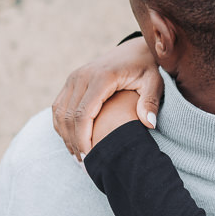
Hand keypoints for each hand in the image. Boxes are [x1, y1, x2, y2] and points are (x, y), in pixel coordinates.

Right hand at [52, 36, 163, 158]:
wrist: (135, 50)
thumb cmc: (147, 69)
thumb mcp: (155, 82)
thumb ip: (151, 101)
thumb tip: (149, 124)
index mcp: (102, 77)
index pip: (83, 114)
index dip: (83, 139)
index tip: (91, 158)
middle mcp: (82, 76)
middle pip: (68, 116)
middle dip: (74, 143)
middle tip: (84, 165)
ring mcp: (74, 78)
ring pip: (59, 113)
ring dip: (65, 136)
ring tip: (78, 157)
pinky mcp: (71, 81)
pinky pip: (58, 107)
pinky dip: (62, 126)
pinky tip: (73, 142)